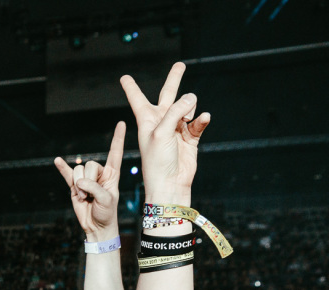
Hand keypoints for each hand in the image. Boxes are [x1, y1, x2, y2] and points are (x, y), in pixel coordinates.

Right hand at [54, 121, 125, 239]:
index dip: (117, 139)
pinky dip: (62, 168)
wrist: (96, 226)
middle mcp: (100, 174)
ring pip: (78, 172)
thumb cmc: (107, 213)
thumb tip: (79, 182)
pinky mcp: (75, 186)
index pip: (115, 153)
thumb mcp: (106, 200)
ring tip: (84, 198)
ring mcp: (86, 179)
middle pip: (90, 165)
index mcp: (112, 174)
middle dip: (88, 181)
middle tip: (90, 196)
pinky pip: (67, 174)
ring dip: (78, 186)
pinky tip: (57, 161)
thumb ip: (94, 188)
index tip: (121, 123)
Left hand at [120, 62, 209, 204]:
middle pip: (168, 94)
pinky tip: (204, 118)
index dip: (131, 87)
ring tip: (187, 118)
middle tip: (180, 65)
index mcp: (146, 120)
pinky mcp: (190, 138)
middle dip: (174, 79)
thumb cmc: (157, 162)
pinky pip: (199, 121)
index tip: (124, 77)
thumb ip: (175, 111)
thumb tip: (192, 97)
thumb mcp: (161, 132)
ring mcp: (176, 129)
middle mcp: (161, 122)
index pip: (137, 99)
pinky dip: (202, 119)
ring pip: (187, 106)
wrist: (170, 184)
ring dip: (190, 108)